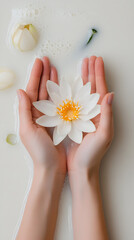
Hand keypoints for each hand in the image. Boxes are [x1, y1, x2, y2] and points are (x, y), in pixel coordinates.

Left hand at [17, 57, 65, 175]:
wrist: (51, 167)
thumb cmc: (39, 152)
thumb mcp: (28, 131)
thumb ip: (24, 111)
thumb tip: (21, 91)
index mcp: (29, 114)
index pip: (32, 90)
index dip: (35, 75)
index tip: (40, 62)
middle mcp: (37, 114)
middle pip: (40, 89)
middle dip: (42, 74)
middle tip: (47, 60)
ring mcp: (47, 117)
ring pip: (49, 95)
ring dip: (50, 81)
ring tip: (53, 68)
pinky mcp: (56, 122)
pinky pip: (57, 104)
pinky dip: (59, 94)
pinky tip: (61, 86)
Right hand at [67, 56, 113, 175]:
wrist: (81, 167)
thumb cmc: (93, 154)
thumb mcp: (103, 135)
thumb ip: (107, 115)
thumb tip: (110, 94)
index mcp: (101, 114)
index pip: (100, 89)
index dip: (98, 74)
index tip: (96, 61)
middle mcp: (93, 113)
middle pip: (92, 88)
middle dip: (91, 72)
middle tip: (89, 59)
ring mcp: (83, 116)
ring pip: (83, 93)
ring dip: (83, 79)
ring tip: (81, 66)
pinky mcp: (74, 120)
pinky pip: (73, 102)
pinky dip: (72, 92)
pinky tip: (69, 85)